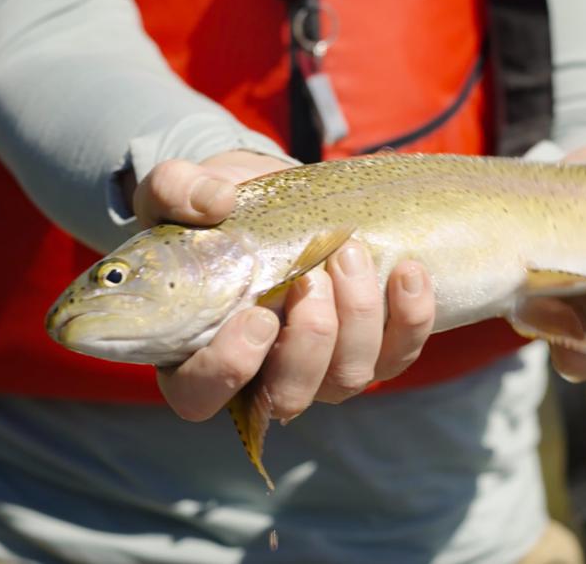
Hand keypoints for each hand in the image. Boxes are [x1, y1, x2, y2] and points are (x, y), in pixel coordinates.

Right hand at [128, 152, 435, 421]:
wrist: (268, 204)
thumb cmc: (208, 213)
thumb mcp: (175, 194)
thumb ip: (175, 190)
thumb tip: (213, 200)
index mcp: (194, 355)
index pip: (202, 396)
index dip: (230, 369)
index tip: (259, 317)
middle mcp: (260, 377)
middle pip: (290, 395)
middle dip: (311, 337)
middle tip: (312, 274)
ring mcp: (320, 370)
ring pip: (348, 378)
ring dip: (358, 318)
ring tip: (350, 253)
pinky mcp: (370, 351)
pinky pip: (399, 355)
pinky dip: (410, 318)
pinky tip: (407, 271)